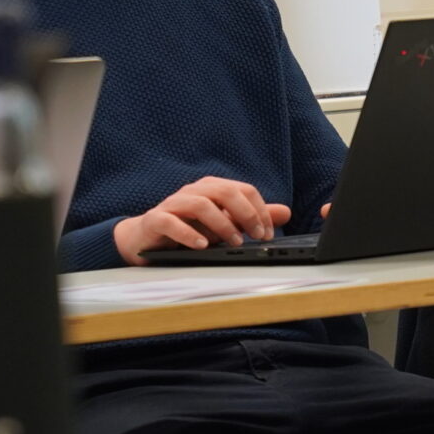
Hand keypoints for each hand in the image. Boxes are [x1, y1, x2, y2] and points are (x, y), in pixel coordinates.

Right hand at [114, 177, 292, 260]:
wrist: (147, 237)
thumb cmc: (189, 228)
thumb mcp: (225, 223)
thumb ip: (252, 217)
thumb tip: (286, 212)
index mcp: (213, 188)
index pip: (244, 190)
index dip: (260, 211)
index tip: (268, 233)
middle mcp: (194, 191)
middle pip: (224, 192)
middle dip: (246, 214)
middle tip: (257, 236)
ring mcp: (173, 204)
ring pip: (200, 204)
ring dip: (222, 224)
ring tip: (234, 242)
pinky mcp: (156, 220)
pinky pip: (171, 222)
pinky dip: (189, 234)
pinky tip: (202, 245)